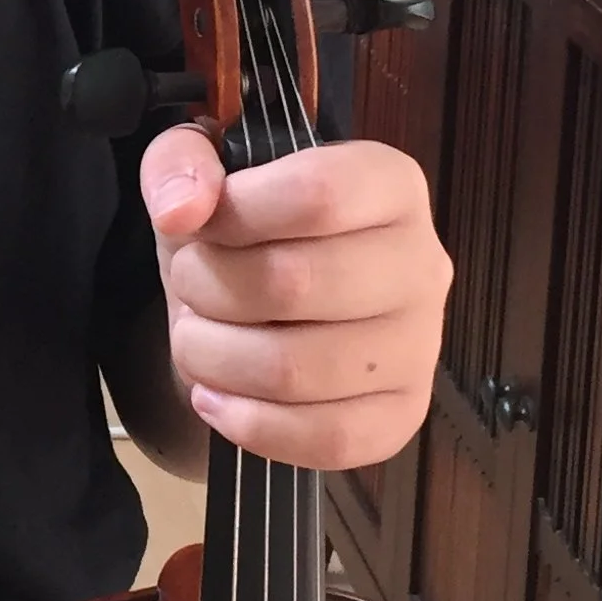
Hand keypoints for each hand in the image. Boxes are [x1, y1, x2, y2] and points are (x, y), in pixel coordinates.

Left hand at [140, 131, 450, 472]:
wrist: (264, 313)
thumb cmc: (242, 233)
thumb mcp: (199, 173)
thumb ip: (179, 162)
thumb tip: (183, 209)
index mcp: (388, 184)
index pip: (317, 195)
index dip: (235, 214)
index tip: (201, 227)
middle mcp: (422, 262)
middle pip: (296, 284)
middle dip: (209, 288)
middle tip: (191, 286)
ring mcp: (420, 346)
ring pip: (296, 369)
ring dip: (214, 358)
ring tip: (198, 340)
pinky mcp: (404, 414)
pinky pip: (327, 438)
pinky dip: (250, 424)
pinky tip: (218, 397)